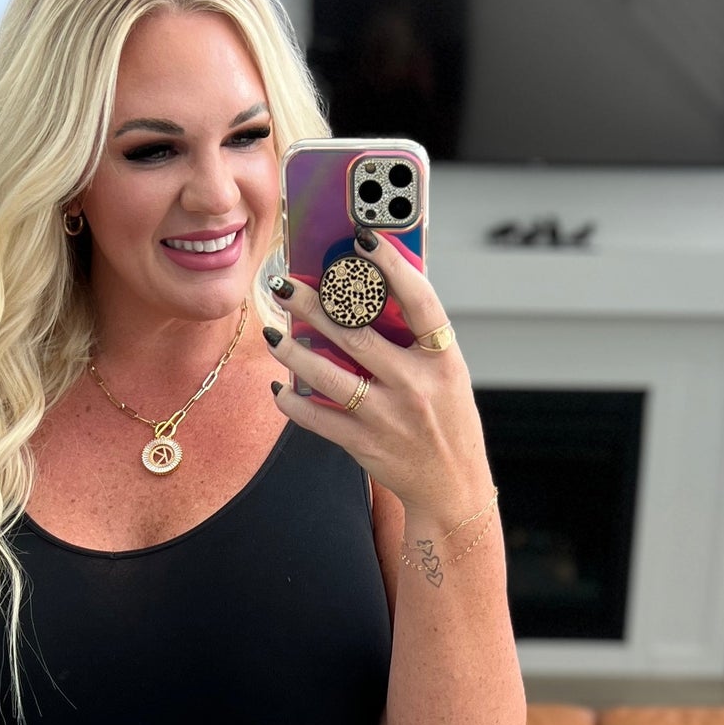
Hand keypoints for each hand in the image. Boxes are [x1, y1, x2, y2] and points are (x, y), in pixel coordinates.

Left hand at [264, 232, 493, 521]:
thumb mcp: (447, 374)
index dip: (391, 265)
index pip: (419, 300)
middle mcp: (416, 385)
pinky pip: (318, 419)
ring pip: (328, 376)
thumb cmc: (446, 419)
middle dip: (313, 305)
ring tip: (272, 333)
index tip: (362, 238)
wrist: (451, 486)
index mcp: (443, 358)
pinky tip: (278, 388)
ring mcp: (388, 417)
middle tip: (284, 284)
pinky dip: (293, 403)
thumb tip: (368, 295)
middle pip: (357, 334)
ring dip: (292, 352)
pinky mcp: (364, 444)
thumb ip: (415, 339)